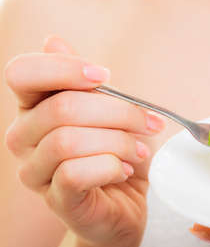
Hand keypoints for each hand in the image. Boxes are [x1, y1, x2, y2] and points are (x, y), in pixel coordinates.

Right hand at [4, 37, 163, 246]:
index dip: (63, 68)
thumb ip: (85, 83)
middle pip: (62, 107)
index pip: (21, 73)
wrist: (124, 205)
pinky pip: (75, 174)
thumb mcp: (108, 113)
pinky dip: (110, 166)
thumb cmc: (116, 153)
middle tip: (151, 123)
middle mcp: (23, 138)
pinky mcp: (56, 200)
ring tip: (142, 150)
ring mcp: (35, 172)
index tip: (105, 76)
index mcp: (34, 108)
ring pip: (68, 141)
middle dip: (119, 112)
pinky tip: (125, 169)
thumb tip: (53, 41)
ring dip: (120, 142)